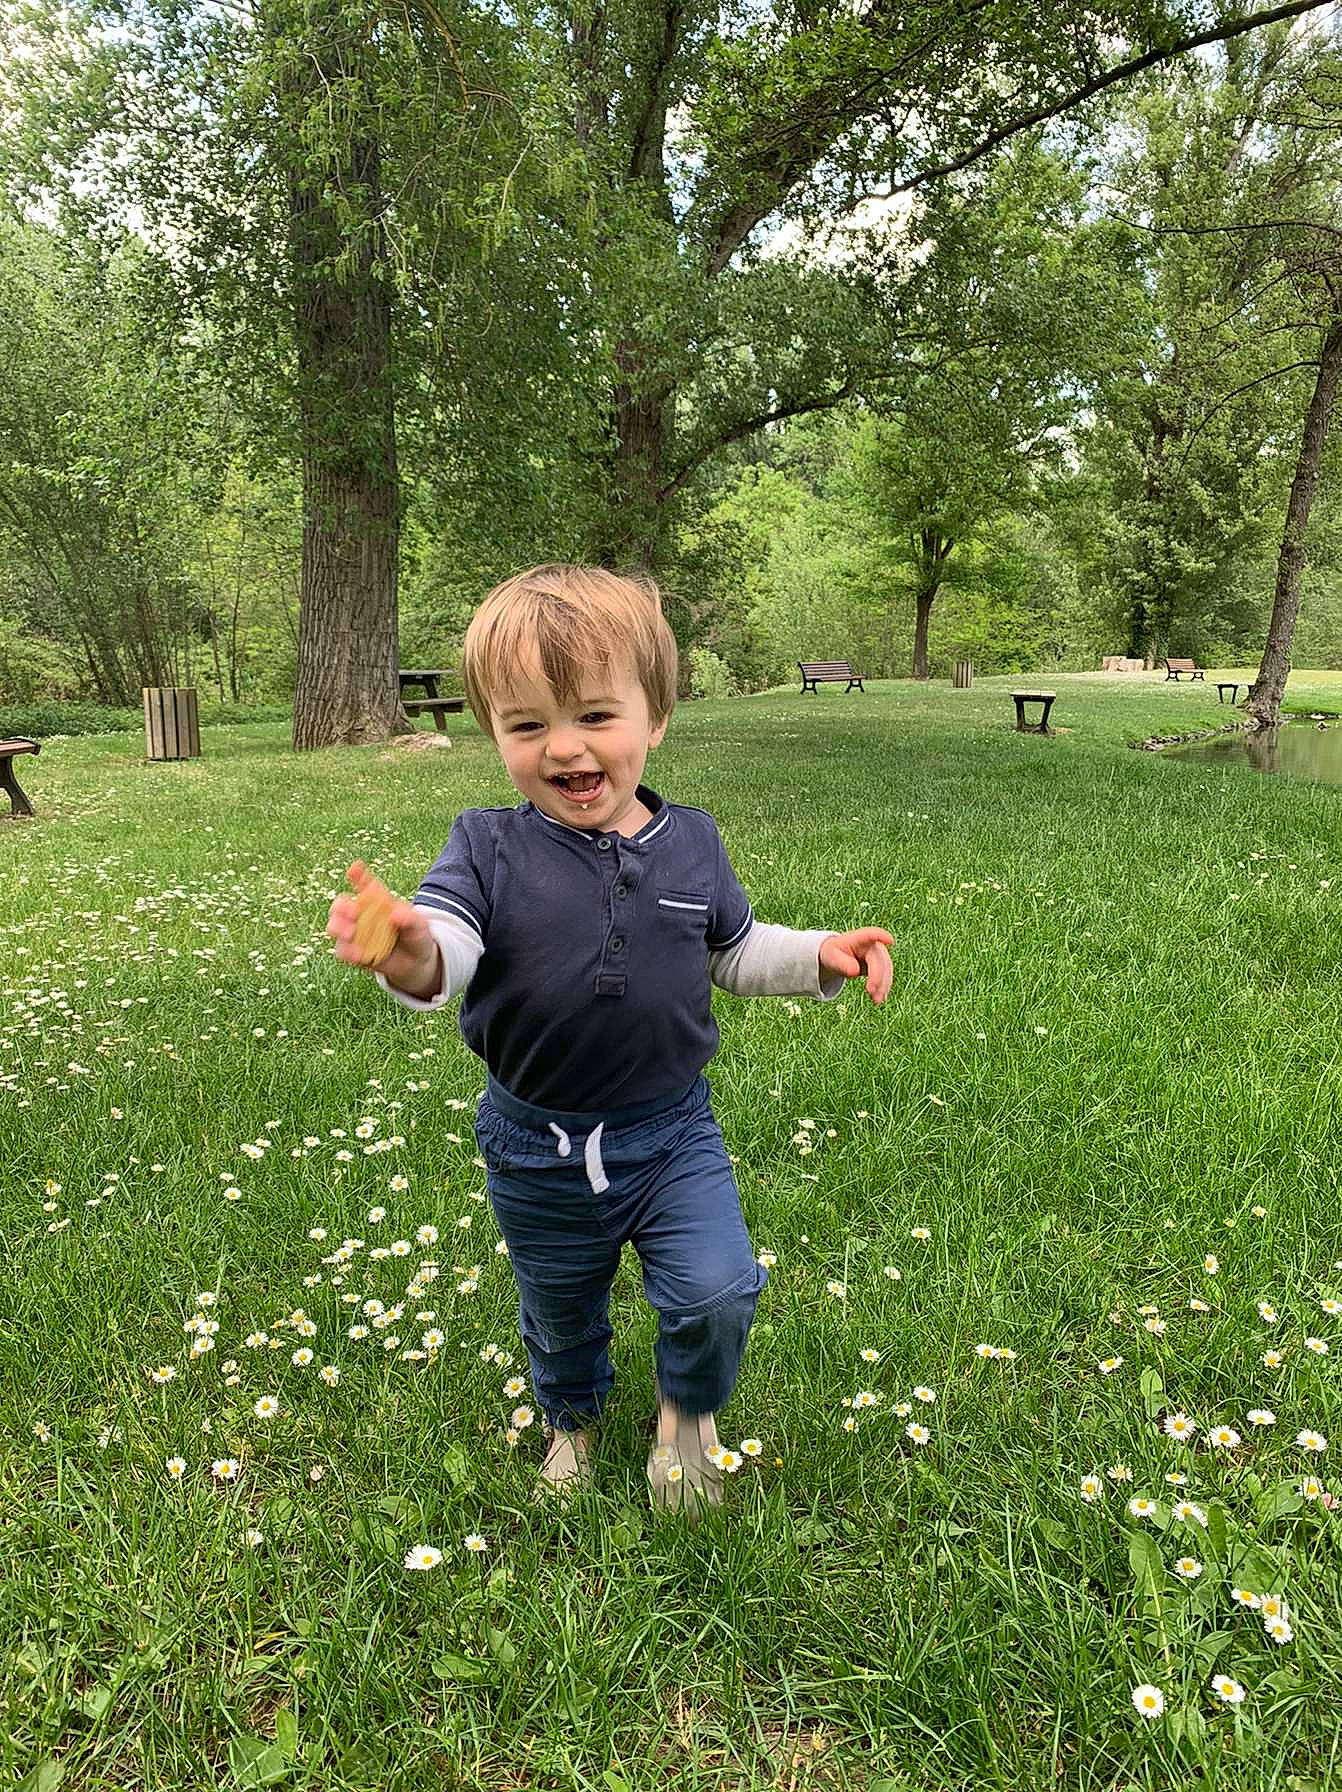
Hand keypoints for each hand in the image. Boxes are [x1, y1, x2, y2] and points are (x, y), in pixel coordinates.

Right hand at [326, 861, 439, 995]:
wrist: (417, 961)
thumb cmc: (417, 935)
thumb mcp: (419, 925)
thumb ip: (409, 918)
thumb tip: (394, 914)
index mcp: (377, 900)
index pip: (365, 883)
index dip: (358, 874)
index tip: (355, 869)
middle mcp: (362, 914)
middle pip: (341, 905)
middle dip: (341, 907)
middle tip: (352, 913)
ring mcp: (356, 933)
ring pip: (335, 927)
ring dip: (339, 928)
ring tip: (350, 934)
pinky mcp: (354, 953)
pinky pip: (343, 951)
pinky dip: (347, 952)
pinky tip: (357, 954)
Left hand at [819, 927, 893, 1003]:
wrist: (836, 957)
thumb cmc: (833, 953)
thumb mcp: (832, 957)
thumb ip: (842, 963)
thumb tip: (855, 971)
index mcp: (861, 938)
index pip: (872, 934)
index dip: (881, 936)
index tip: (889, 940)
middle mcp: (873, 946)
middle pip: (880, 960)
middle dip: (878, 976)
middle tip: (871, 992)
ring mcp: (879, 956)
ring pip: (886, 971)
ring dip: (883, 986)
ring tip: (876, 1001)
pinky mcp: (880, 967)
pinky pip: (885, 978)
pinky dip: (883, 988)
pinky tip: (879, 999)